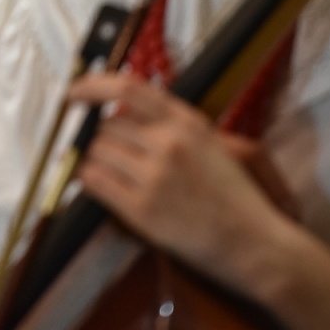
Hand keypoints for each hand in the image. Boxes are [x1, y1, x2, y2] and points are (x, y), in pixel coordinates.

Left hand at [67, 72, 287, 286]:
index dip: (93, 86)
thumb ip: (172, 125)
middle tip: (115, 157)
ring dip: (97, 160)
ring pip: (96, 152)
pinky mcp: (141, 209)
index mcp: (188, 122)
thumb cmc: (235, 196)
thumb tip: (122, 114)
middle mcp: (168, 143)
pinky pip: (94, 181)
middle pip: (107, 127)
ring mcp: (154, 176)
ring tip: (114, 174)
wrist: (255, 243)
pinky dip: (90, 180)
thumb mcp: (212, 144)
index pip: (128, 88)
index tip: (74, 92)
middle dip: (103, 139)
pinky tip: (103, 186)